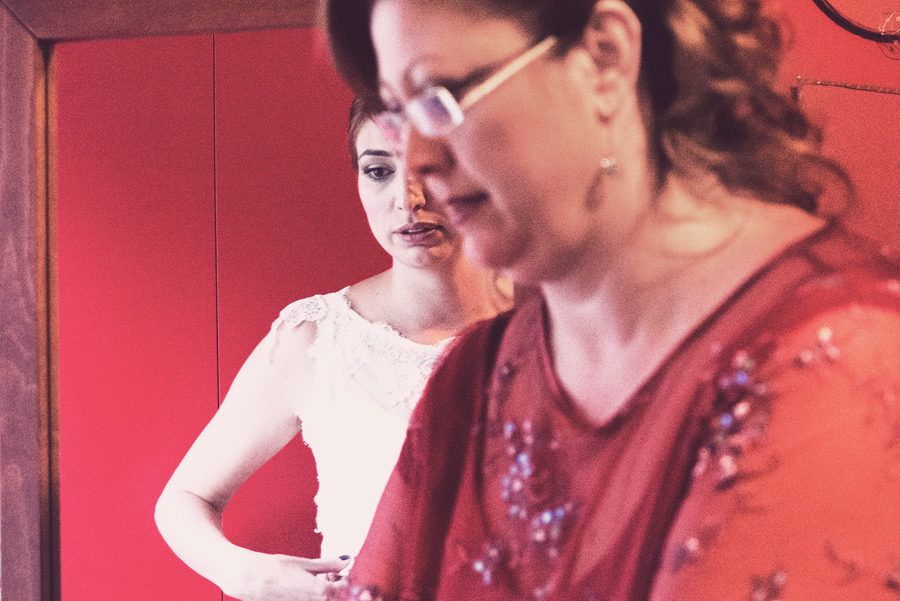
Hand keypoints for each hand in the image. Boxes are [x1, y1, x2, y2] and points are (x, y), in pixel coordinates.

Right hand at [220, 552, 351, 600]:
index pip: (345, 590)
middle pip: (334, 598)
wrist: (251, 580)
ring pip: (322, 600)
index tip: (337, 573)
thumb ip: (328, 565)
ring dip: (323, 593)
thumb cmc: (276, 568)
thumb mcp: (306, 564)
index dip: (343, 580)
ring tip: (311, 581)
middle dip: (334, 588)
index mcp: (321, 592)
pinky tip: (301, 587)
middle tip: (326, 576)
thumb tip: (345, 561)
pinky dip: (310, 596)